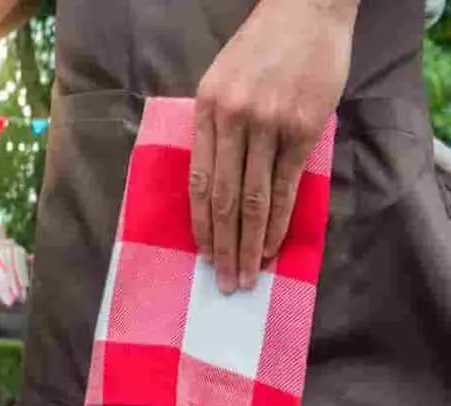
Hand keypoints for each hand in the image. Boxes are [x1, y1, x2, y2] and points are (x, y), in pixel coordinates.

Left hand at [190, 0, 356, 292]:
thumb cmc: (261, 49)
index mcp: (205, 111)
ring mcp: (266, 126)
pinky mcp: (300, 129)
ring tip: (246, 275)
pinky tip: (271, 247)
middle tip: (224, 281)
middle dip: (222, 245)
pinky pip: (284, 186)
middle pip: (221, 198)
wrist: (306, 11)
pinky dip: (276, 222)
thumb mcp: (221, 82)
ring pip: (252, 199)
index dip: (200, 224)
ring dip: (247, 243)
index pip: (197, 181)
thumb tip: (213, 181)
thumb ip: (216, 128)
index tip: (203, 254)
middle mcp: (231, 121)